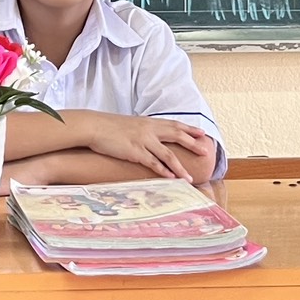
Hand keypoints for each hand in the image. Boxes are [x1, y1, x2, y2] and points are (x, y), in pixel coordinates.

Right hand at [76, 113, 217, 181]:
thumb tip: (149, 137)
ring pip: (167, 154)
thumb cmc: (108, 126)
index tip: (201, 133)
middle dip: (192, 144)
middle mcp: (149, 129)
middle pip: (176, 135)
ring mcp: (143, 141)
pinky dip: (163, 171)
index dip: (189, 129)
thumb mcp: (130, 124)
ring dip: (180, 167)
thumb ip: (142, 130)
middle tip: (205, 151)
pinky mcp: (134, 151)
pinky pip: (152, 163)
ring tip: (190, 177)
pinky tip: (171, 177)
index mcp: (149, 122)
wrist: (93, 126)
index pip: (174, 124)